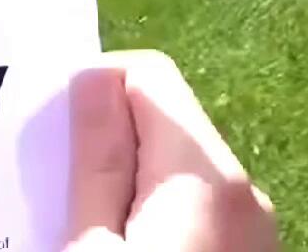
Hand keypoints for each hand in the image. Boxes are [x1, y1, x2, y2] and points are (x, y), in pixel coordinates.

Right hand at [66, 50, 278, 250]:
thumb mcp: (93, 248)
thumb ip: (98, 163)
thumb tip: (94, 76)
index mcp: (208, 178)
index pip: (148, 74)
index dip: (93, 91)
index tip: (55, 142)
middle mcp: (245, 192)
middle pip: (161, 126)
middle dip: (106, 145)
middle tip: (61, 198)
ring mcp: (252, 229)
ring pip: (172, 170)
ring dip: (126, 186)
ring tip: (87, 234)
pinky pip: (192, 210)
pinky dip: (152, 219)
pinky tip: (122, 250)